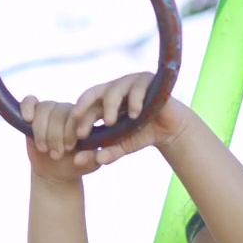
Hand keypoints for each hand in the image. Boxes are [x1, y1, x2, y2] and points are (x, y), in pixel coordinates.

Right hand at [20, 96, 101, 183]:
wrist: (55, 170)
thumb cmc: (75, 165)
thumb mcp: (88, 165)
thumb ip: (90, 160)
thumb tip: (78, 158)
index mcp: (88, 117)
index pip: (81, 113)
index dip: (72, 130)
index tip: (69, 147)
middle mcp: (71, 110)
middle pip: (61, 111)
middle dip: (56, 135)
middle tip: (57, 155)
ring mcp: (53, 109)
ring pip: (45, 108)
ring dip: (42, 130)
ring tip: (44, 149)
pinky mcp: (35, 112)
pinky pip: (30, 101)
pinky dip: (27, 107)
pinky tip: (28, 119)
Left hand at [66, 71, 190, 166]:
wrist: (170, 129)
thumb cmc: (141, 135)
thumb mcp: (121, 146)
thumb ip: (103, 152)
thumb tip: (78, 162)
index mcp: (102, 102)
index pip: (83, 108)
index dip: (76, 123)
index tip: (73, 141)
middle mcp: (113, 89)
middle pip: (92, 93)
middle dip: (84, 109)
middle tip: (81, 131)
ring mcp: (129, 82)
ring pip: (113, 90)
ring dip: (110, 106)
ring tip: (110, 122)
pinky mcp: (147, 80)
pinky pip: (138, 87)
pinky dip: (135, 100)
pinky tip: (134, 114)